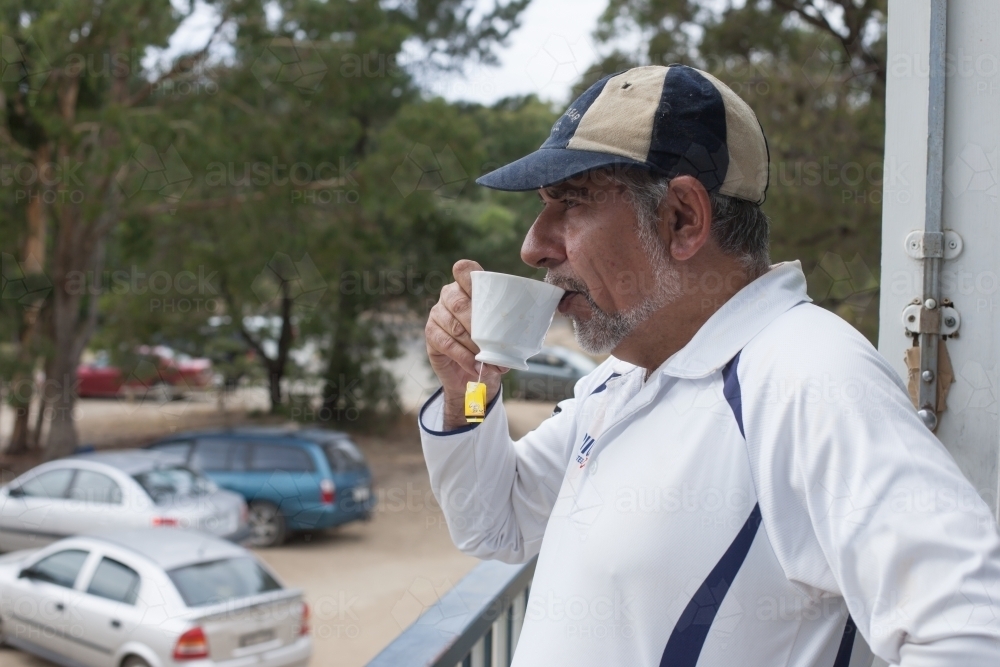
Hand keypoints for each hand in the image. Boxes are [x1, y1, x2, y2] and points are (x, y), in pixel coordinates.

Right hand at [425, 259, 506, 428]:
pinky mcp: (431, 333)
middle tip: (495, 343)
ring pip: (454, 326)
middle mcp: (449, 295)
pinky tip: (476, 367)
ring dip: (474, 346)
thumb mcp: (503, 329)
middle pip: (459, 302)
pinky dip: (464, 358)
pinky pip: (447, 344)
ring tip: (490, 361)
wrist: (473, 370)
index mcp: (467, 285)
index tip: (487, 289)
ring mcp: (437, 313)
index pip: (463, 270)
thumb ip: (509, 321)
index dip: (471, 276)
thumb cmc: (491, 343)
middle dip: (479, 324)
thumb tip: (532, 325)